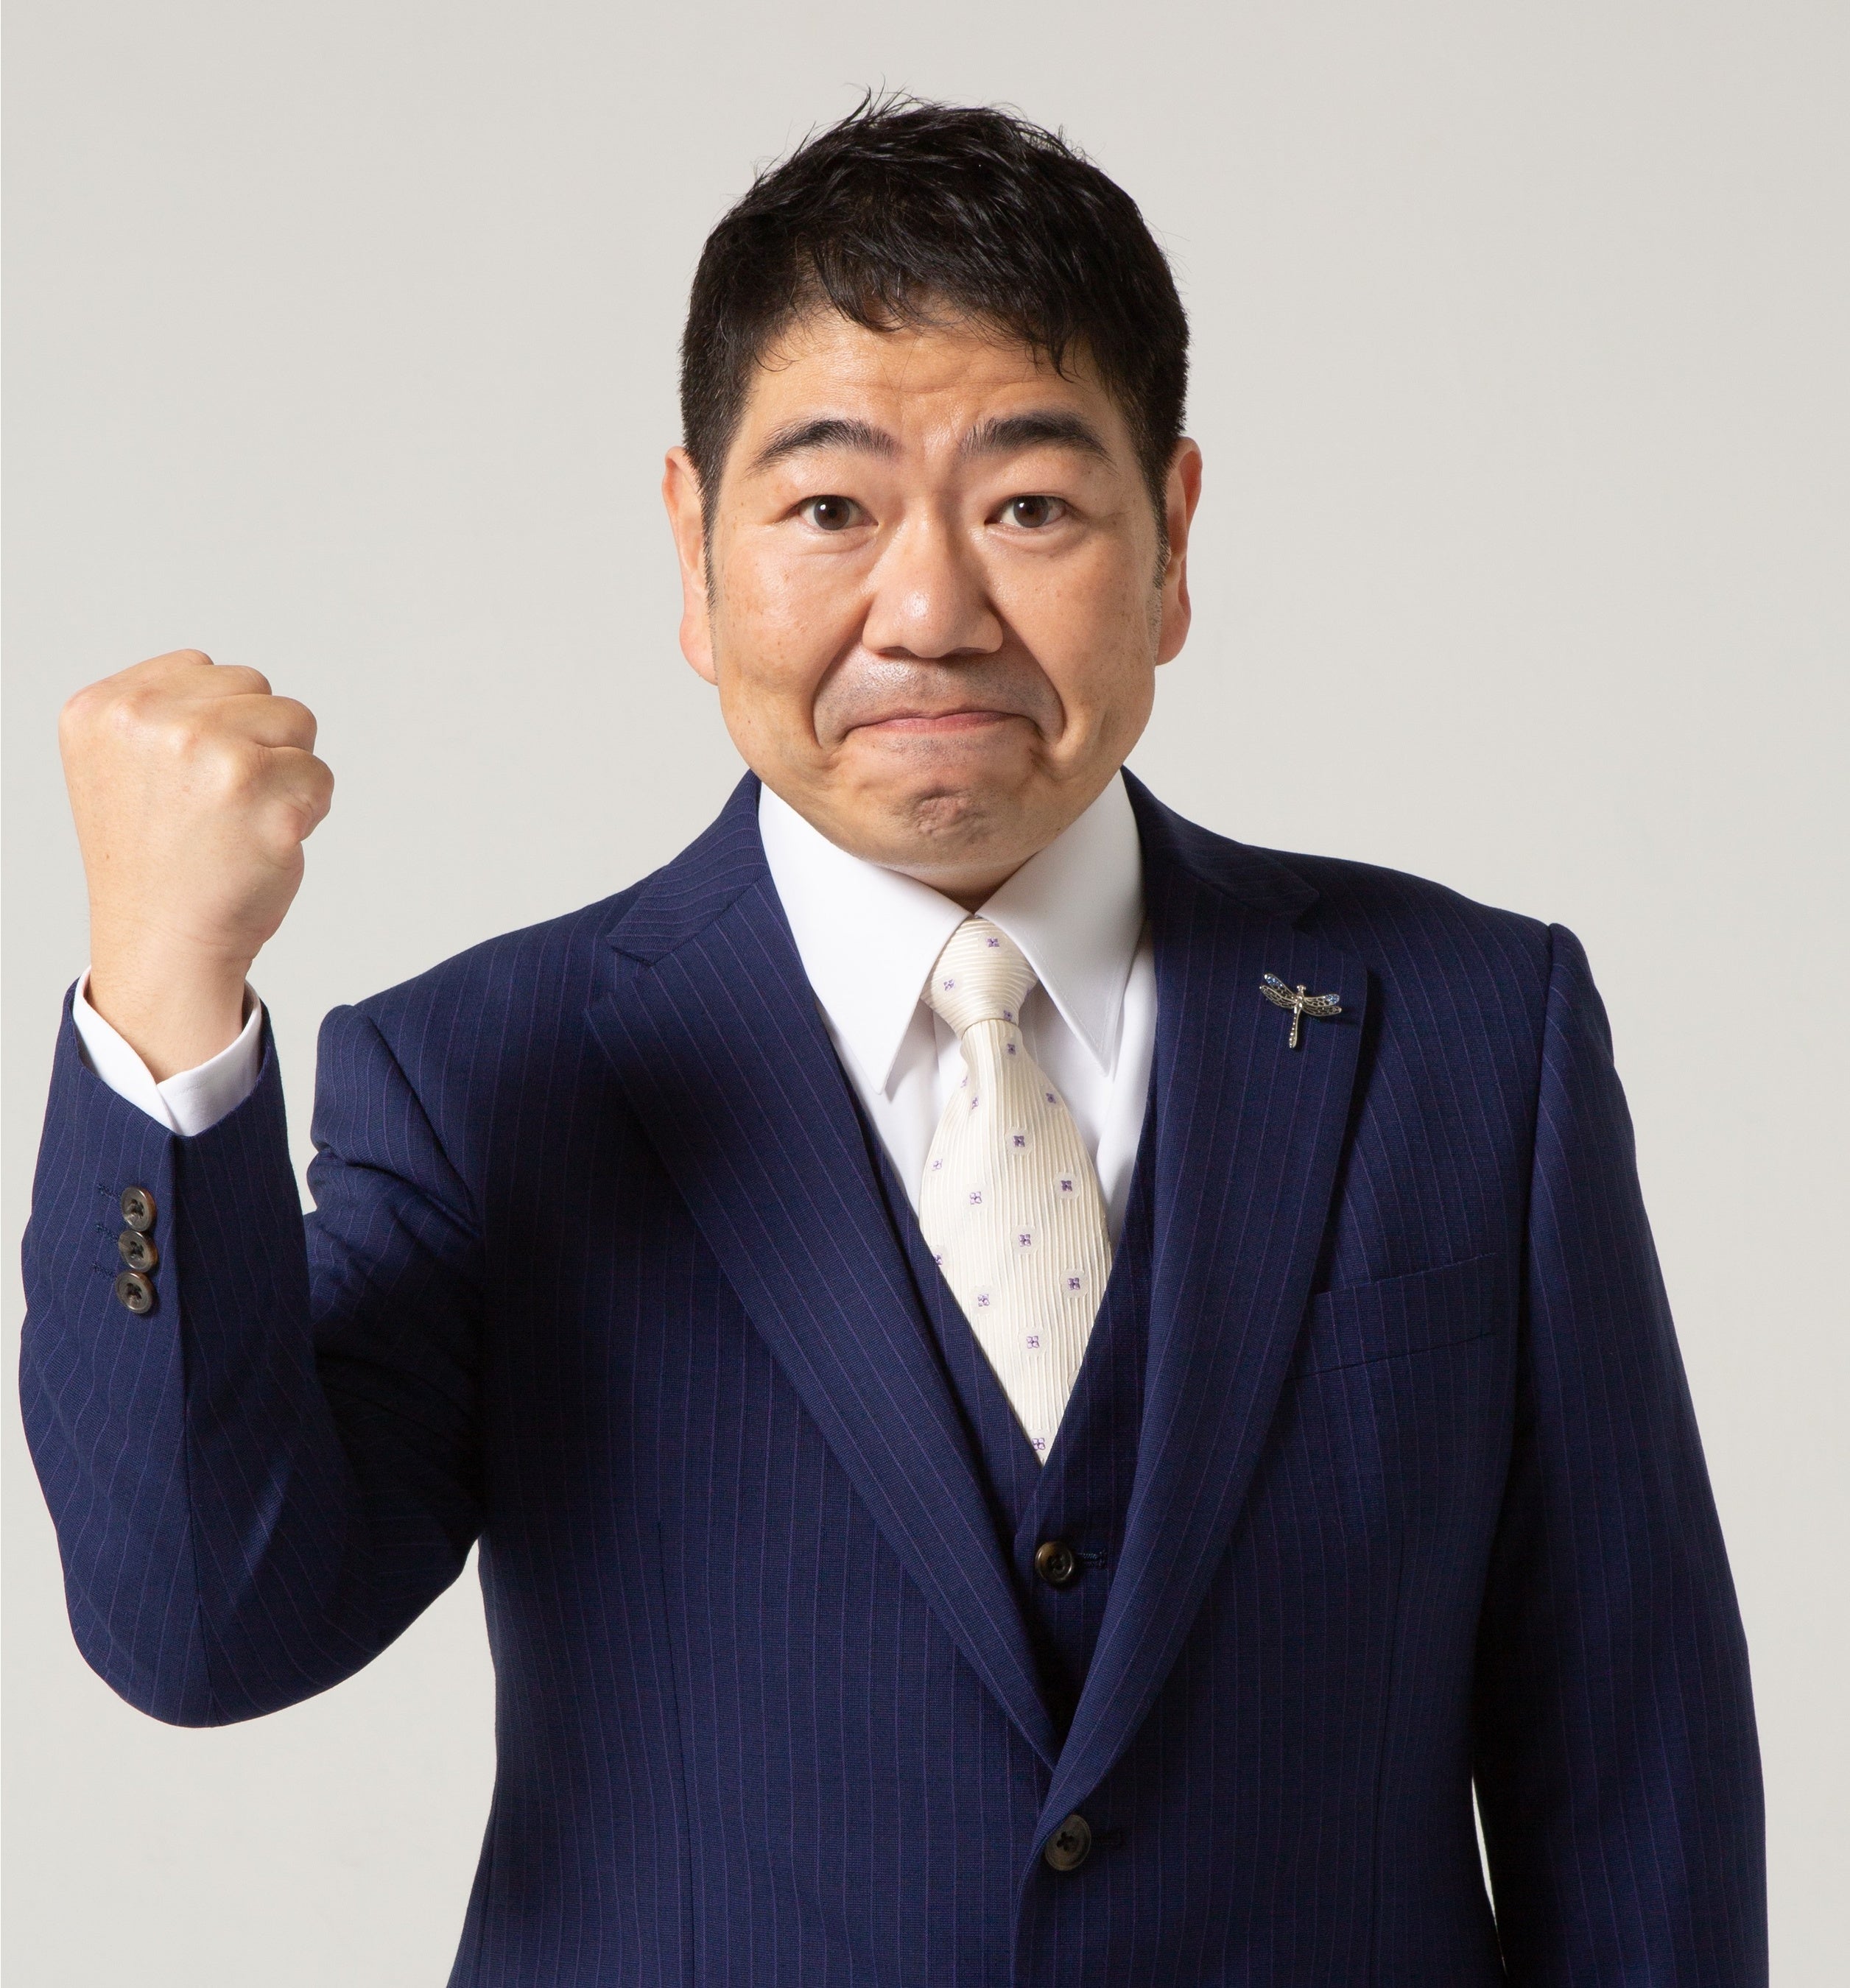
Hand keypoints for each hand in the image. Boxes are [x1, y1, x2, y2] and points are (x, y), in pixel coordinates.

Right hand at [60, 649, 332, 1078]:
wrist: (165, 942)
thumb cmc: (155, 855)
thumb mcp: (117, 761)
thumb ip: (157, 707)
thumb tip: (226, 679)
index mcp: (106, 708)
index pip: (203, 669)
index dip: (214, 725)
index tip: (185, 782)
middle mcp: (155, 725)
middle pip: (257, 689)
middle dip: (256, 741)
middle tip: (218, 805)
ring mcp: (214, 759)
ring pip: (297, 722)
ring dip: (285, 770)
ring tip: (241, 819)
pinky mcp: (270, 800)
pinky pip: (320, 776)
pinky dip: (308, 809)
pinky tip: (263, 844)